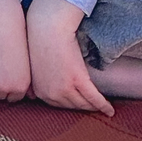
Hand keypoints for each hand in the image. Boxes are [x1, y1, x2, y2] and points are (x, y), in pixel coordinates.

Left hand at [24, 0, 112, 115]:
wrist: (48, 29)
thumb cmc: (41, 44)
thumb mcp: (35, 69)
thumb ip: (37, 83)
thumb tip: (32, 96)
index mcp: (40, 92)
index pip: (60, 106)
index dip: (72, 105)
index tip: (81, 105)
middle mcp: (52, 95)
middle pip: (73, 106)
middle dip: (84, 107)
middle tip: (95, 108)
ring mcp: (65, 88)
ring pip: (84, 104)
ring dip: (94, 107)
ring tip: (103, 108)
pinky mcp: (78, 80)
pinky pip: (94, 98)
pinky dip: (103, 106)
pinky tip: (110, 111)